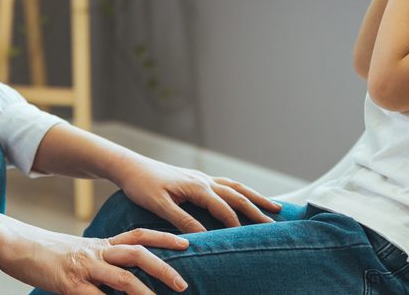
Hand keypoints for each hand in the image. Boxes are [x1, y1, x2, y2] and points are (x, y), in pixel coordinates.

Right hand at [2, 227, 189, 294]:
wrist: (16, 244)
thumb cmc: (48, 252)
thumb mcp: (79, 252)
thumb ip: (101, 261)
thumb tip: (124, 277)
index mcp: (101, 244)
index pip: (139, 236)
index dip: (164, 238)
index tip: (187, 242)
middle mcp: (97, 253)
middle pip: (137, 254)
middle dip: (163, 268)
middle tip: (182, 284)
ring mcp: (84, 268)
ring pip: (122, 279)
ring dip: (145, 294)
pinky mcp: (69, 285)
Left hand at [111, 154, 281, 232]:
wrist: (131, 167)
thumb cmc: (142, 186)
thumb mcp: (159, 206)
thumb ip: (182, 219)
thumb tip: (203, 235)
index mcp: (197, 187)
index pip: (224, 209)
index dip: (238, 225)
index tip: (250, 240)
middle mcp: (204, 180)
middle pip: (238, 196)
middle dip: (258, 210)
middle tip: (277, 223)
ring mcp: (202, 178)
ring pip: (235, 187)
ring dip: (255, 197)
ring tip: (274, 207)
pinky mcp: (197, 179)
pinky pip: (226, 184)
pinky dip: (241, 191)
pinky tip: (245, 197)